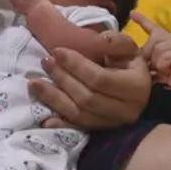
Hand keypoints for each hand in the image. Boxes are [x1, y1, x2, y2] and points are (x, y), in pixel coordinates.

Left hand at [30, 47, 151, 129]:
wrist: (135, 83)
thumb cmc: (128, 62)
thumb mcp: (127, 47)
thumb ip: (116, 41)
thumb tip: (101, 39)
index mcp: (136, 87)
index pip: (100, 79)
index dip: (76, 65)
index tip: (57, 51)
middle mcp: (126, 110)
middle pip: (87, 98)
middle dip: (62, 79)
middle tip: (45, 62)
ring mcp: (113, 123)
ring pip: (79, 114)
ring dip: (54, 99)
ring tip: (34, 83)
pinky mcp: (101, 130)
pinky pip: (78, 128)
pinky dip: (60, 123)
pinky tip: (44, 118)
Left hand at [132, 12, 170, 94]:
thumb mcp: (167, 66)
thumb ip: (156, 61)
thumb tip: (142, 63)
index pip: (154, 27)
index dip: (142, 20)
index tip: (132, 13)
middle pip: (152, 40)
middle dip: (149, 56)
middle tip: (155, 68)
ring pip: (157, 49)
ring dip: (158, 64)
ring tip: (166, 71)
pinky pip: (165, 57)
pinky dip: (164, 66)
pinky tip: (170, 71)